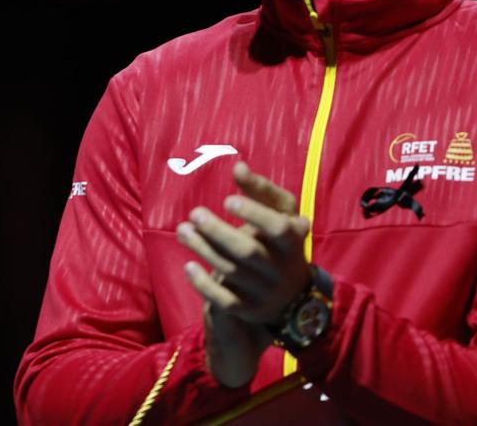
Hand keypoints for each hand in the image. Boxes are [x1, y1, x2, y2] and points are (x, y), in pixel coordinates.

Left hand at [177, 162, 310, 383]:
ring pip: (231, 272)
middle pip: (248, 252)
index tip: (227, 200)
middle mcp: (281, 270)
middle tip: (195, 213)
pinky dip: (204, 285)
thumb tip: (238, 166)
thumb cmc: (279, 242)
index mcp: (293, 242)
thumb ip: (260, 190)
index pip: (278, 229)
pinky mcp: (249, 310)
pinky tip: (188, 266)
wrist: (293, 295)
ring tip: (183, 230)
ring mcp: (265, 293)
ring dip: (203, 250)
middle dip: (218, 232)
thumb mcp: (280, 215)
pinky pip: (225, 301)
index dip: (254, 214)